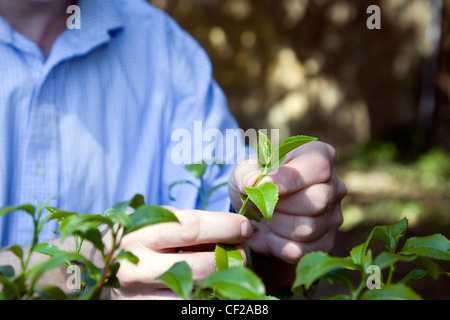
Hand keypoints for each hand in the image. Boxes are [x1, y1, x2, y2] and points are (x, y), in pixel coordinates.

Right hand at [110, 209, 252, 298]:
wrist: (100, 267)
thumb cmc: (139, 237)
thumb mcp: (155, 220)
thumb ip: (187, 222)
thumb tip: (234, 228)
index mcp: (139, 235)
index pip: (191, 228)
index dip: (224, 226)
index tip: (245, 226)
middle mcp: (137, 268)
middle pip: (199, 267)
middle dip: (231, 258)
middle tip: (243, 251)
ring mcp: (139, 298)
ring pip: (198, 294)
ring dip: (223, 282)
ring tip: (229, 269)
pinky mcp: (145, 312)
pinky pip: (187, 307)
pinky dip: (207, 297)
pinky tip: (212, 286)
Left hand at [229, 141, 345, 264]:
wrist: (255, 212)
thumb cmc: (255, 182)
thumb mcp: (244, 170)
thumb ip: (244, 172)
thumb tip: (252, 182)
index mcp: (319, 156)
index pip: (318, 166)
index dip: (289, 178)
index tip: (263, 185)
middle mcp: (334, 185)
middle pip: (317, 199)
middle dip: (280, 204)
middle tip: (260, 203)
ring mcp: (333, 217)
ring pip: (308, 227)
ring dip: (276, 225)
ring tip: (265, 216)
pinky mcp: (325, 243)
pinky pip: (301, 250)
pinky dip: (277, 245)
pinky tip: (270, 234)